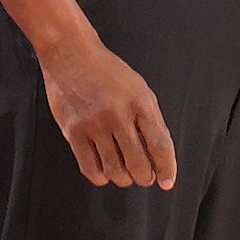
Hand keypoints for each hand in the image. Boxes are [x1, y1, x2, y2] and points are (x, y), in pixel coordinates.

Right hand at [41, 35, 179, 188]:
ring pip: (114, 169)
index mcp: (141, 103)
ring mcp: (94, 125)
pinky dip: (101, 177)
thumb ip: (149, 119)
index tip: (168, 183)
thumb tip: (158, 154)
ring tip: (126, 176)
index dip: (167, 167)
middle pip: (137, 162)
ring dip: (124, 179)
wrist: (72, 56)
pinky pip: (89, 167)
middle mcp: (118, 115)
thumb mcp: (140, 90)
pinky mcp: (73, 132)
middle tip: (146, 178)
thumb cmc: (110, 74)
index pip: (160, 144)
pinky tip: (105, 174)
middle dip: (145, 177)